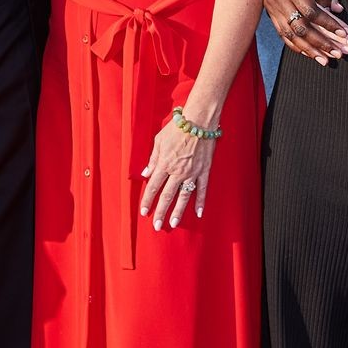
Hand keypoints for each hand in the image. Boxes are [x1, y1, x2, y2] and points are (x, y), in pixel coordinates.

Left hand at [141, 112, 214, 228]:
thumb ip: (152, 159)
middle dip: (160, 212)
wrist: (199, 121)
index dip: (147, 200)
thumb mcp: (159, 141)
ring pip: (184, 196)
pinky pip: (202, 189)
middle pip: (167, 196)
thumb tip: (145, 173)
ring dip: (178, 211)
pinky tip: (199, 213)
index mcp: (164, 164)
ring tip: (174, 223)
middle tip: (156, 226)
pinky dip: (201, 201)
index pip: (153, 186)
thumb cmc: (177, 128)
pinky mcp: (204, 170)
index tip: (144, 212)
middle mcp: (177, 171)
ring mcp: (192, 172)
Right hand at [265, 0, 347, 65]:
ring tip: (327, 60)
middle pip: (301, 27)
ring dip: (310, 49)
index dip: (329, 24)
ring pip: (290, 35)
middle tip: (340, 52)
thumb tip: (336, 10)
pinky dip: (296, 46)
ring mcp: (271, 6)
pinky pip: (283, 34)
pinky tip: (311, 54)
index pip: (311, 11)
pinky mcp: (270, 11)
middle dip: (322, 42)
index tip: (345, 33)